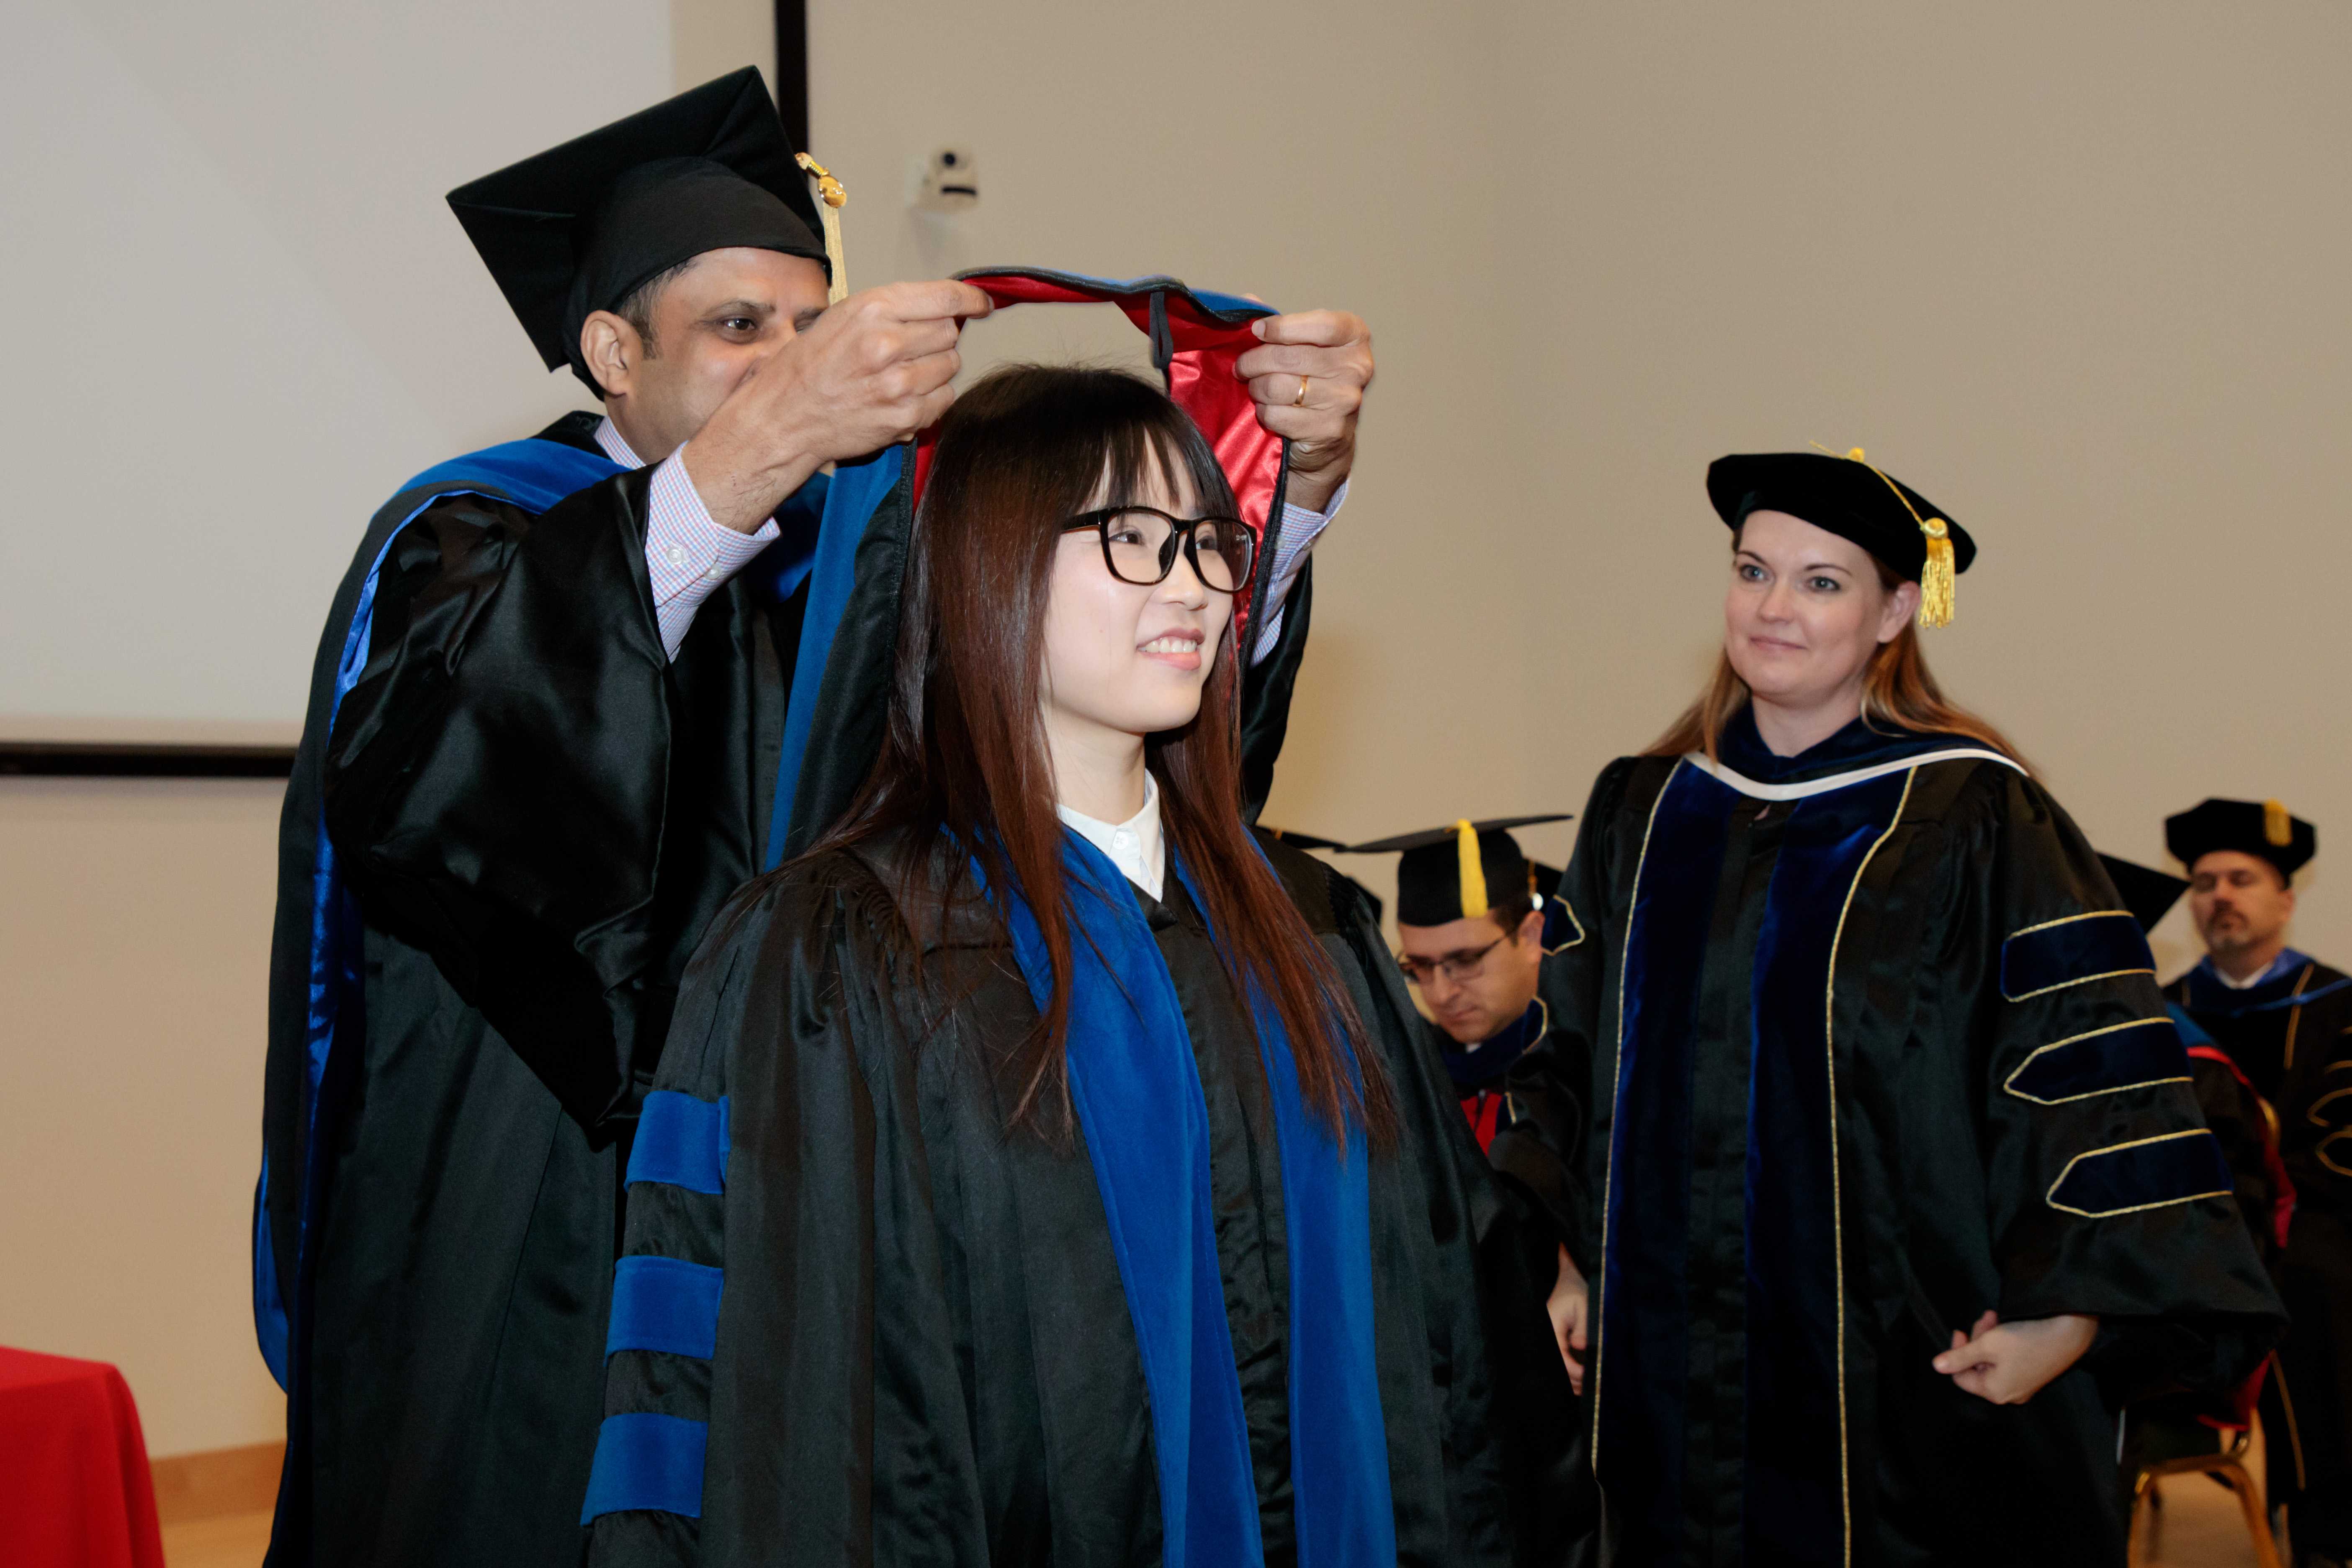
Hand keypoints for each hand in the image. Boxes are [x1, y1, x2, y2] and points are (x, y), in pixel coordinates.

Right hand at [685, 280, 992, 531]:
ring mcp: (898, 383)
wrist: (783, 419)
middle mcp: (887, 343)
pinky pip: (944, 399)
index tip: (979, 303)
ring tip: (900, 375)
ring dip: (934, 369)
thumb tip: (941, 307)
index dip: (968, 299)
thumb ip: (891, 310)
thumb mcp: (841, 318)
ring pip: (950, 365)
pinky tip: (901, 397)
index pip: (943, 296)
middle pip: (949, 332)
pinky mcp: (905, 416)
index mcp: (871, 310)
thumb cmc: (806, 368)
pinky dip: (931, 399)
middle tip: (909, 350)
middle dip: (936, 339)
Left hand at [1235, 309, 1371, 513]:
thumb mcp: (1303, 344)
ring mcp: (1345, 400)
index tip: (1257, 331)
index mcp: (1355, 337)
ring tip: (1256, 389)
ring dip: (1257, 388)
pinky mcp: (1329, 429)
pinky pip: (1277, 415)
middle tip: (1242, 367)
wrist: (1329, 435)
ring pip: (1278, 387)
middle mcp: (1357, 367)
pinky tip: (1269, 410)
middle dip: (1254, 361)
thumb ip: (1280, 322)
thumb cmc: (1314, 380)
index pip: (1321, 325)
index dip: (1282, 327)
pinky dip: (1264, 412)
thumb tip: (1248, 300)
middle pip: (1289, 357)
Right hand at [1547, 1244, 1588, 1394]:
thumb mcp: (1584, 1306)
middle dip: (1575, 1381)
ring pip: (1558, 1369)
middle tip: (1594, 1387)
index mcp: (1551, 1329)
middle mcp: (1547, 1338)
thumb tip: (1582, 1348)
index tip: (1591, 1377)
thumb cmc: (1578, 1292)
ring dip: (1573, 1380)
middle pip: (1557, 1369)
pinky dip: (1571, 1373)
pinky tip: (1582, 1381)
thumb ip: (1583, 1327)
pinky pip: (1560, 1363)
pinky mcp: (1554, 1343)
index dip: (1575, 1372)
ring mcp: (1549, 1342)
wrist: (1570, 1282)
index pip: (1560, 1359)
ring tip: (1590, 1388)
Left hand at [1931, 1310, 2097, 1404]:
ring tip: (1995, 1317)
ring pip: (1994, 1359)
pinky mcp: (2034, 1372)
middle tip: (1984, 1319)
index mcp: (1995, 1392)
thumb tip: (1937, 1366)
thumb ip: (1960, 1357)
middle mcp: (2010, 1393)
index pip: (1961, 1377)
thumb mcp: (1986, 1345)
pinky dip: (2004, 1342)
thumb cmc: (2026, 1340)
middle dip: (1977, 1339)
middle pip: (1978, 1366)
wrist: (2069, 1333)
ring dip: (1990, 1336)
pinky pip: (2010, 1359)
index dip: (1956, 1352)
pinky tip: (2006, 1325)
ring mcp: (2024, 1384)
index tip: (1959, 1331)